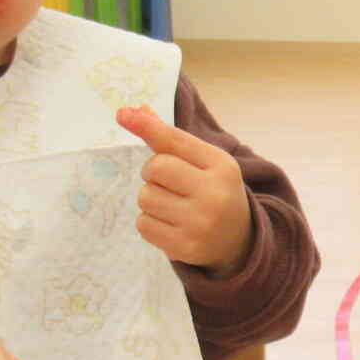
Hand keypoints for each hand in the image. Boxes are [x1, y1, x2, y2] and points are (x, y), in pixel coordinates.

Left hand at [116, 104, 253, 273]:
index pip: (175, 141)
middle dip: (152, 172)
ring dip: (150, 199)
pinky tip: (170, 223)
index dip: (147, 127)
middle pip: (155, 168)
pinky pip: (144, 224)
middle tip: (167, 182)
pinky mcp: (186, 247)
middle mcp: (214, 194)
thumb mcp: (203, 162)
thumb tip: (133, 112)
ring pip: (145, 197)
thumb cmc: (213, 191)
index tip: (122, 114)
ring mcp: (200, 223)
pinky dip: (150, 222)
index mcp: (222, 166)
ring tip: (172, 205)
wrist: (237, 240)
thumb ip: (170, 139)